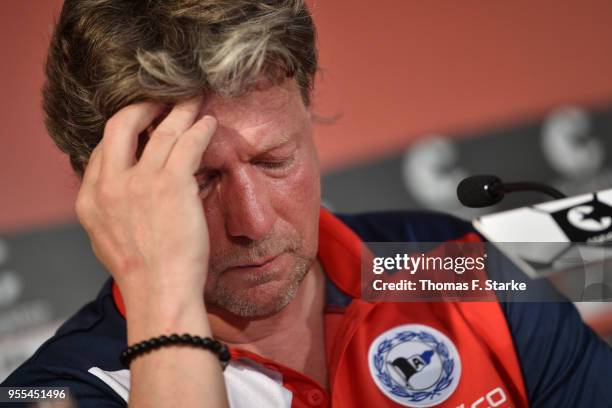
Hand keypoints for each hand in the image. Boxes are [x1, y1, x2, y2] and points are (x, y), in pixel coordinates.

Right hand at [75, 97, 216, 321]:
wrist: (160, 293)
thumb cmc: (143, 274)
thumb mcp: (108, 240)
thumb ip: (111, 210)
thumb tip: (125, 193)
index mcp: (90, 199)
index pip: (103, 151)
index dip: (125, 135)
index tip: (143, 127)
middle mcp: (110, 184)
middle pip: (121, 126)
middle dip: (142, 107)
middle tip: (160, 101)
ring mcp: (139, 182)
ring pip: (160, 130)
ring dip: (179, 111)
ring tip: (192, 100)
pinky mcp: (171, 184)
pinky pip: (187, 143)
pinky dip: (199, 128)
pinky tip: (209, 122)